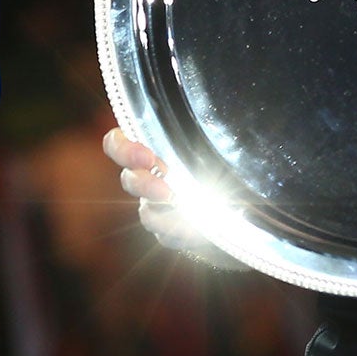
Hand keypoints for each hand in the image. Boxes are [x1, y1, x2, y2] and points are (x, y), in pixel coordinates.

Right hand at [102, 125, 232, 260]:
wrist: (239, 203)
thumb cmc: (225, 165)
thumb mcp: (218, 144)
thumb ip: (212, 134)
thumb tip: (233, 119)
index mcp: (152, 148)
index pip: (117, 143)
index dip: (123, 149)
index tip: (147, 157)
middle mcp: (148, 177)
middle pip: (129, 180)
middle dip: (144, 186)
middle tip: (167, 192)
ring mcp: (155, 207)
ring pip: (148, 214)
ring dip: (166, 217)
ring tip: (191, 217)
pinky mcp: (169, 232)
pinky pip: (166, 236)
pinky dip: (184, 234)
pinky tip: (200, 230)